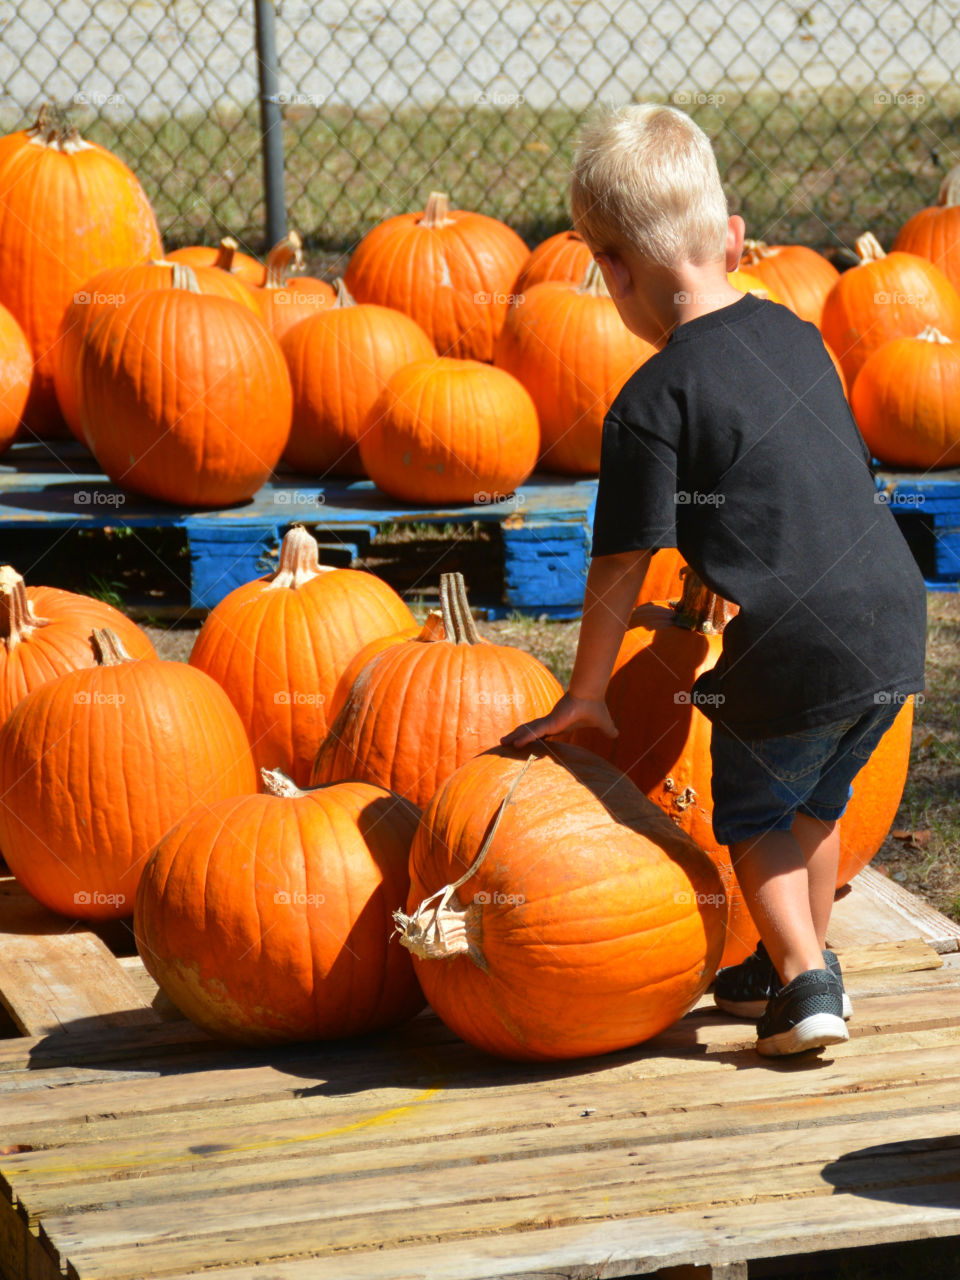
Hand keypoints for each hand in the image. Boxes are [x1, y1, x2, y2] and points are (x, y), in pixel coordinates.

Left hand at [500, 692, 617, 748]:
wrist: (592, 695)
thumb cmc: (595, 706)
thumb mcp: (603, 723)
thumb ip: (607, 730)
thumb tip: (617, 734)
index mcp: (560, 724)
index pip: (543, 732)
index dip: (534, 737)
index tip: (525, 743)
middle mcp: (551, 723)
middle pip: (530, 731)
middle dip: (518, 736)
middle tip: (505, 742)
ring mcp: (549, 722)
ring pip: (528, 732)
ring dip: (515, 737)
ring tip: (501, 743)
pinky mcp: (550, 723)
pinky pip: (534, 732)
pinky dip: (524, 738)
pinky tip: (514, 744)